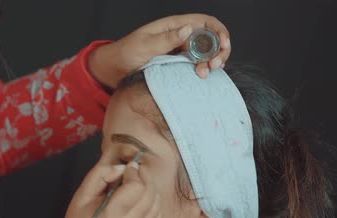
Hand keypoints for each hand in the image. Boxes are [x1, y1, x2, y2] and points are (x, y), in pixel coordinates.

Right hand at [46, 158, 162, 217]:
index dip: (134, 172)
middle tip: (134, 173)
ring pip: (156, 202)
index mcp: (112, 216)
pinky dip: (152, 203)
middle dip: (143, 178)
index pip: (136, 186)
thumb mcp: (82, 195)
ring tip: (136, 186)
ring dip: (149, 189)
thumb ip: (100, 175)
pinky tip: (140, 201)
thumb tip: (123, 167)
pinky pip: (158, 214)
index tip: (128, 168)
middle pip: (149, 192)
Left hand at [89, 14, 230, 87]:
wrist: (112, 70)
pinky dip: (202, 70)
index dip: (218, 31)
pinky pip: (195, 65)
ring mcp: (178, 51)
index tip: (224, 45)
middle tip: (214, 66)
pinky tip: (200, 77)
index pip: (204, 22)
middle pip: (210, 38)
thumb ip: (167, 39)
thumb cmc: (124, 54)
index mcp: (173, 26)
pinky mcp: (176, 65)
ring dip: (210, 62)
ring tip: (204, 73)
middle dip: (218, 50)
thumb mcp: (144, 46)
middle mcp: (179, 36)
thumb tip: (188, 29)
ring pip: (205, 53)